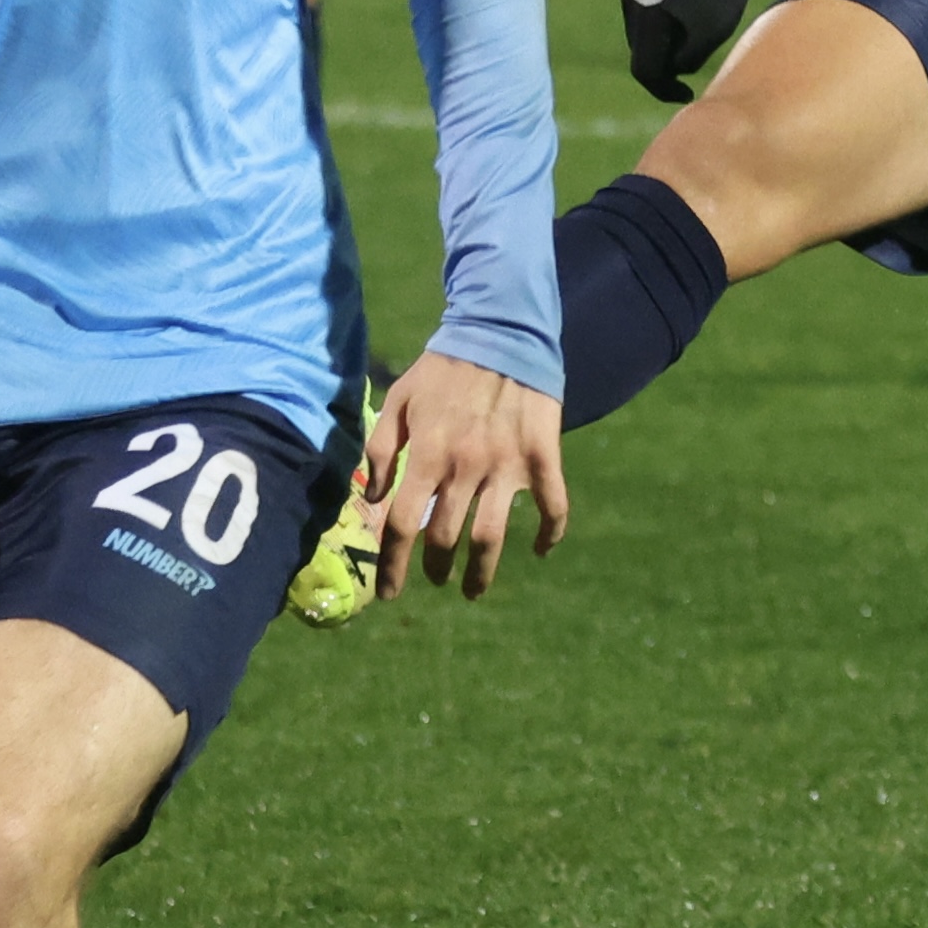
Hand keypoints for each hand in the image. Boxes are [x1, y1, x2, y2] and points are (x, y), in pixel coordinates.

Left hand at [360, 349, 569, 598]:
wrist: (501, 334)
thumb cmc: (444, 369)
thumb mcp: (399, 400)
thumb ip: (380, 449)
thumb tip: (374, 498)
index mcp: (427, 455)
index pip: (402, 524)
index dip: (393, 565)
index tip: (389, 593)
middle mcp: (465, 468)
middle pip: (446, 538)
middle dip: (436, 570)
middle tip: (436, 579)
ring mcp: (507, 466)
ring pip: (492, 536)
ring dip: (482, 572)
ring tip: (473, 589)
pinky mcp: (542, 458)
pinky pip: (553, 506)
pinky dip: (548, 534)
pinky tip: (539, 550)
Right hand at [620, 0, 769, 102]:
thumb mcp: (712, 32)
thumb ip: (686, 61)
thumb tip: (669, 73)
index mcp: (646, 16)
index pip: (645, 71)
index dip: (665, 90)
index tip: (686, 96)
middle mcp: (631, 3)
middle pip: (642, 55)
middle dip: (668, 67)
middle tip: (700, 62)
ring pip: (645, 38)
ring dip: (668, 46)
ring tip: (701, 32)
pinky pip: (649, 19)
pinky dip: (667, 28)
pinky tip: (693, 16)